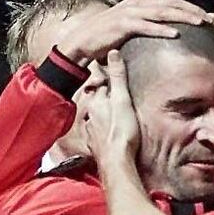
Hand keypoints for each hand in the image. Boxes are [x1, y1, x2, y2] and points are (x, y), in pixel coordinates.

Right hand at [57, 0, 208, 66]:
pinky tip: (176, 34)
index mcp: (140, 3)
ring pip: (162, 12)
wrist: (82, 42)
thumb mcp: (129, 29)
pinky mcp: (123, 24)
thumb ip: (145, 28)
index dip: (188, 7)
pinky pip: (147, 26)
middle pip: (170, 3)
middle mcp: (137, 4)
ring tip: (199, 23)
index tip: (205, 16)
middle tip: (209, 19)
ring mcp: (130, 13)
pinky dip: (162, 29)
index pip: (170, 1)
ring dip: (183, 16)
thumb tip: (162, 37)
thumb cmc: (106, 39)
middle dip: (191, 10)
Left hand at [84, 51, 140, 165]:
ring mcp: (91, 130)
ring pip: (97, 117)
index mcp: (96, 101)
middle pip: (98, 101)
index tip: (113, 77)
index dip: (108, 80)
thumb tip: (112, 52)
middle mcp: (90, 114)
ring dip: (104, 115)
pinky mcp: (95, 144)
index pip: (100, 84)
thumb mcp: (123, 100)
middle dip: (106, 98)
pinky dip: (104, 131)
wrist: (116, 163)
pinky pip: (98, 133)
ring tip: (116, 116)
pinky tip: (110, 133)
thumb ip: (118, 76)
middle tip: (117, 98)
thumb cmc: (122, 132)